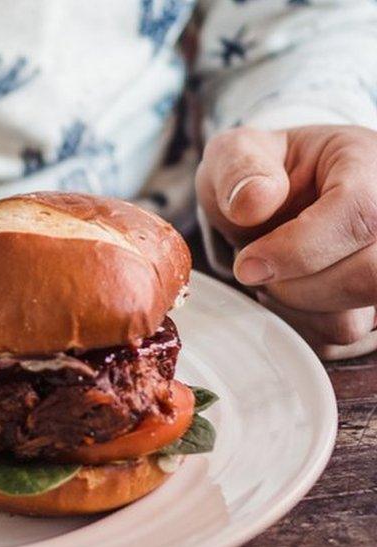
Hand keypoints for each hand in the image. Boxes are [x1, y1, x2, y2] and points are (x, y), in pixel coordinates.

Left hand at [197, 125, 376, 359]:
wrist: (271, 202)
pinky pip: (337, 342)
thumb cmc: (259, 175)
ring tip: (275, 273)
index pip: (360, 213)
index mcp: (370, 165)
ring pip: (354, 320)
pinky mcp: (374, 311)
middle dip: (295, 286)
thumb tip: (253, 201)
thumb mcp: (236, 152)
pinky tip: (289, 292)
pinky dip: (299, 326)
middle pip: (369, 276)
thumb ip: (239, 167)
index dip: (298, 249)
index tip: (247, 264)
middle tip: (254, 268)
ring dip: (293, 307)